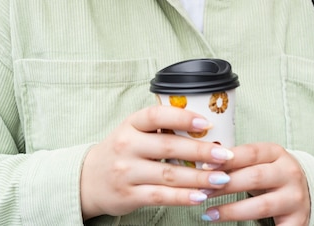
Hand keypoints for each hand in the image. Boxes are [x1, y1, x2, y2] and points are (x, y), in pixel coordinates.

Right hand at [80, 104, 234, 219]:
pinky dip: (183, 197)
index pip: (156, 115)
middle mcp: (127, 145)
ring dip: (199, 177)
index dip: (182, 118)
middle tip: (225, 155)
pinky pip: (161, 196)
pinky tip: (200, 196)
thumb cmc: (121, 150)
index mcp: (130, 124)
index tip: (206, 123)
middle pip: (168, 147)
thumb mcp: (133, 131)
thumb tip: (201, 127)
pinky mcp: (129, 195)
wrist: (88, 179)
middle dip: (201, 151)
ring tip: (221, 178)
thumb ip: (159, 127)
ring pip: (169, 174)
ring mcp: (127, 171)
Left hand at [201, 143, 309, 224]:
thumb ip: (237, 161)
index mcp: (277, 153)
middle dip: (225, 185)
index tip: (204, 167)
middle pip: (254, 177)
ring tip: (209, 213)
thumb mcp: (259, 161)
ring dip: (231, 211)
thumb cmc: (271, 173)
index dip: (227, 159)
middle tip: (202, 192)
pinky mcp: (298, 221)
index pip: (250, 152)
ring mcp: (295, 198)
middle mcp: (289, 173)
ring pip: (261, 205)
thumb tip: (206, 164)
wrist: (307, 190)